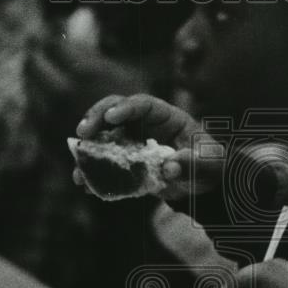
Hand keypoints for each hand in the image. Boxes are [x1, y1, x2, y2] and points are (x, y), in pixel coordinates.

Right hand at [73, 93, 223, 201]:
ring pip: (104, 135)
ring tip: (78, 163)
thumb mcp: (209, 164)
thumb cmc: (209, 165)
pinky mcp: (125, 160)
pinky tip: (84, 182)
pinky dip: (93, 170)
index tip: (112, 117)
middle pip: (115, 110)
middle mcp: (145, 124)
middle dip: (96, 118)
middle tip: (82, 133)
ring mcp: (132, 141)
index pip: (144, 105)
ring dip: (88, 147)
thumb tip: (169, 167)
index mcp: (167, 117)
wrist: (203, 183)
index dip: (127, 107)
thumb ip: (193, 164)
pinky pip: (105, 161)